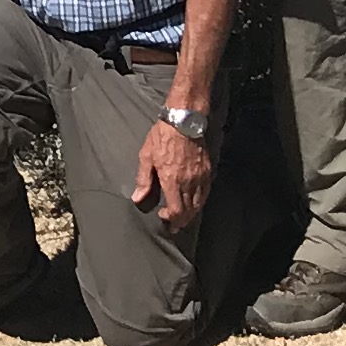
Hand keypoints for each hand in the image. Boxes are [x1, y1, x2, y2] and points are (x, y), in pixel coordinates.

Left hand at [131, 116, 212, 233]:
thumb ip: (143, 180)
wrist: (183, 121)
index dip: (171, 220)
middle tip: (173, 224)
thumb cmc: (162, 137)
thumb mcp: (146, 156)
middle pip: (189, 211)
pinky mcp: (207, 171)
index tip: (163, 217)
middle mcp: (188, 182)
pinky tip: (193, 203)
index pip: (176, 210)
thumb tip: (137, 199)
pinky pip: (205, 193)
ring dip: (190, 214)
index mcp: (172, 180)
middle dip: (180, 221)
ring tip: (182, 217)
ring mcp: (200, 177)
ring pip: (198, 204)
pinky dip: (199, 202)